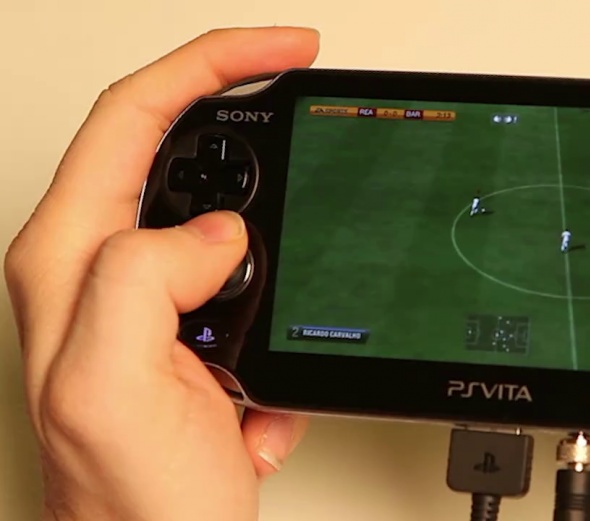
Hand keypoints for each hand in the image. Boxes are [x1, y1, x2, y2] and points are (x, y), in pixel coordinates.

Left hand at [4, 28, 319, 520]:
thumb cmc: (131, 500)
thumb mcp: (114, 386)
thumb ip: (145, 279)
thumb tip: (216, 231)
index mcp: (72, 260)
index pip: (136, 118)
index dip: (211, 66)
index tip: (282, 52)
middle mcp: (103, 269)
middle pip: (174, 145)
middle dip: (243, 113)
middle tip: (295, 86)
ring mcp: (151, 299)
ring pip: (223, 215)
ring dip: (273, 235)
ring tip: (279, 292)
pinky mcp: (192, 328)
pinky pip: (250, 278)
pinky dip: (279, 302)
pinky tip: (261, 374)